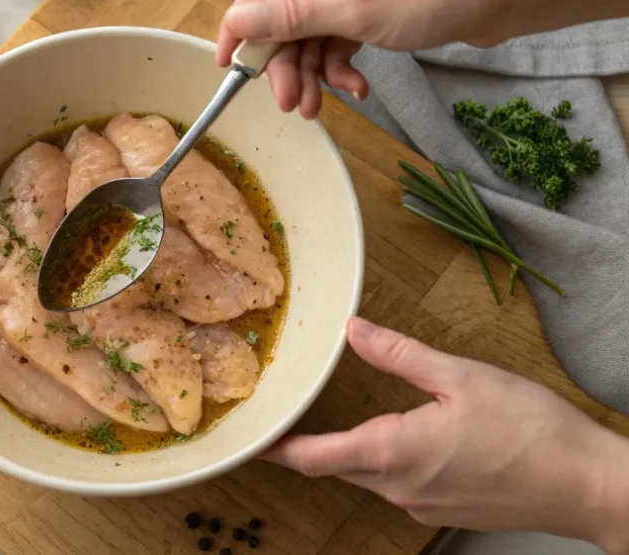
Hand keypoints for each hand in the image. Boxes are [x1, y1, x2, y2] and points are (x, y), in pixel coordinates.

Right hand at [216, 0, 517, 117]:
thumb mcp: (356, 9)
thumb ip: (294, 15)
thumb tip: (239, 19)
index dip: (241, 25)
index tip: (230, 63)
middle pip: (285, 19)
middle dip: (284, 65)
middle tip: (290, 103)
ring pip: (310, 37)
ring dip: (312, 74)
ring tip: (319, 107)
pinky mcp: (370, 10)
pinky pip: (338, 42)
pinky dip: (341, 68)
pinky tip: (357, 86)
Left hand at [262, 318, 628, 551]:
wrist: (588, 486)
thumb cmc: (532, 432)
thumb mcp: (460, 377)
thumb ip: (398, 354)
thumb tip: (353, 330)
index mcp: (394, 452)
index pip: (314, 457)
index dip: (276, 449)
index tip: (250, 439)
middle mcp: (399, 486)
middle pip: (334, 466)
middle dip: (307, 445)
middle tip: (287, 417)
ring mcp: (421, 503)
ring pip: (366, 474)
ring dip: (347, 451)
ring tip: (335, 421)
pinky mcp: (442, 508)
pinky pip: (397, 483)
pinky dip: (383, 459)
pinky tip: (400, 436)